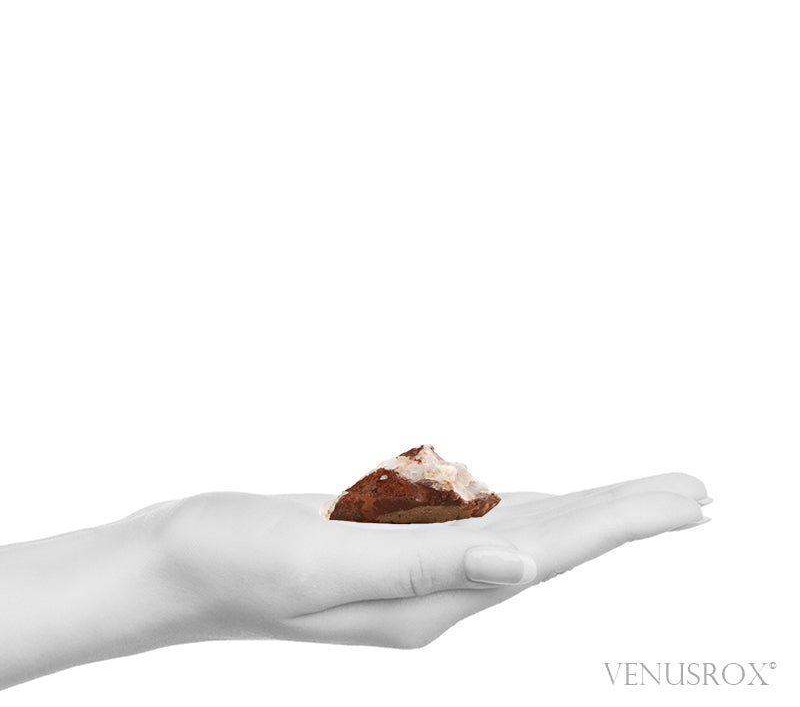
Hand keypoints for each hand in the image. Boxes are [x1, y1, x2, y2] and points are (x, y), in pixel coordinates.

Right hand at [154, 472, 709, 649]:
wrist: (181, 557)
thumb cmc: (238, 559)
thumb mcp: (326, 565)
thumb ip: (426, 566)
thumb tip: (524, 568)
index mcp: (433, 598)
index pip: (553, 552)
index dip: (625, 522)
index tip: (691, 500)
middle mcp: (437, 588)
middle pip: (554, 545)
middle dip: (627, 516)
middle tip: (696, 494)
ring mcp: (414, 566)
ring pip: (522, 531)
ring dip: (586, 511)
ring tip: (640, 500)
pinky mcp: (391, 541)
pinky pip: (477, 521)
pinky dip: (526, 507)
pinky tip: (544, 506)